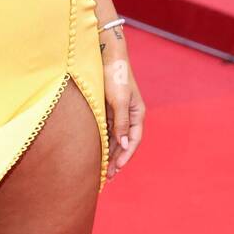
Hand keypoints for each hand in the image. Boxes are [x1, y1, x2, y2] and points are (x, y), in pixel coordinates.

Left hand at [102, 41, 144, 177]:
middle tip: (107, 177)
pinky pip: (106, 132)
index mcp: (137, 114)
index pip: (133, 140)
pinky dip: (102, 143)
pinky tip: (96, 154)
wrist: (106, 56)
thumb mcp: (119, 100)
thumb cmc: (115, 76)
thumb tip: (123, 145)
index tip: (116, 169)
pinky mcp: (107, 111)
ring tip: (101, 171)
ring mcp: (118, 114)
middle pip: (123, 143)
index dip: (125, 156)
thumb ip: (121, 123)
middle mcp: (129, 116)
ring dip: (109, 155)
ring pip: (114, 139)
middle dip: (116, 160)